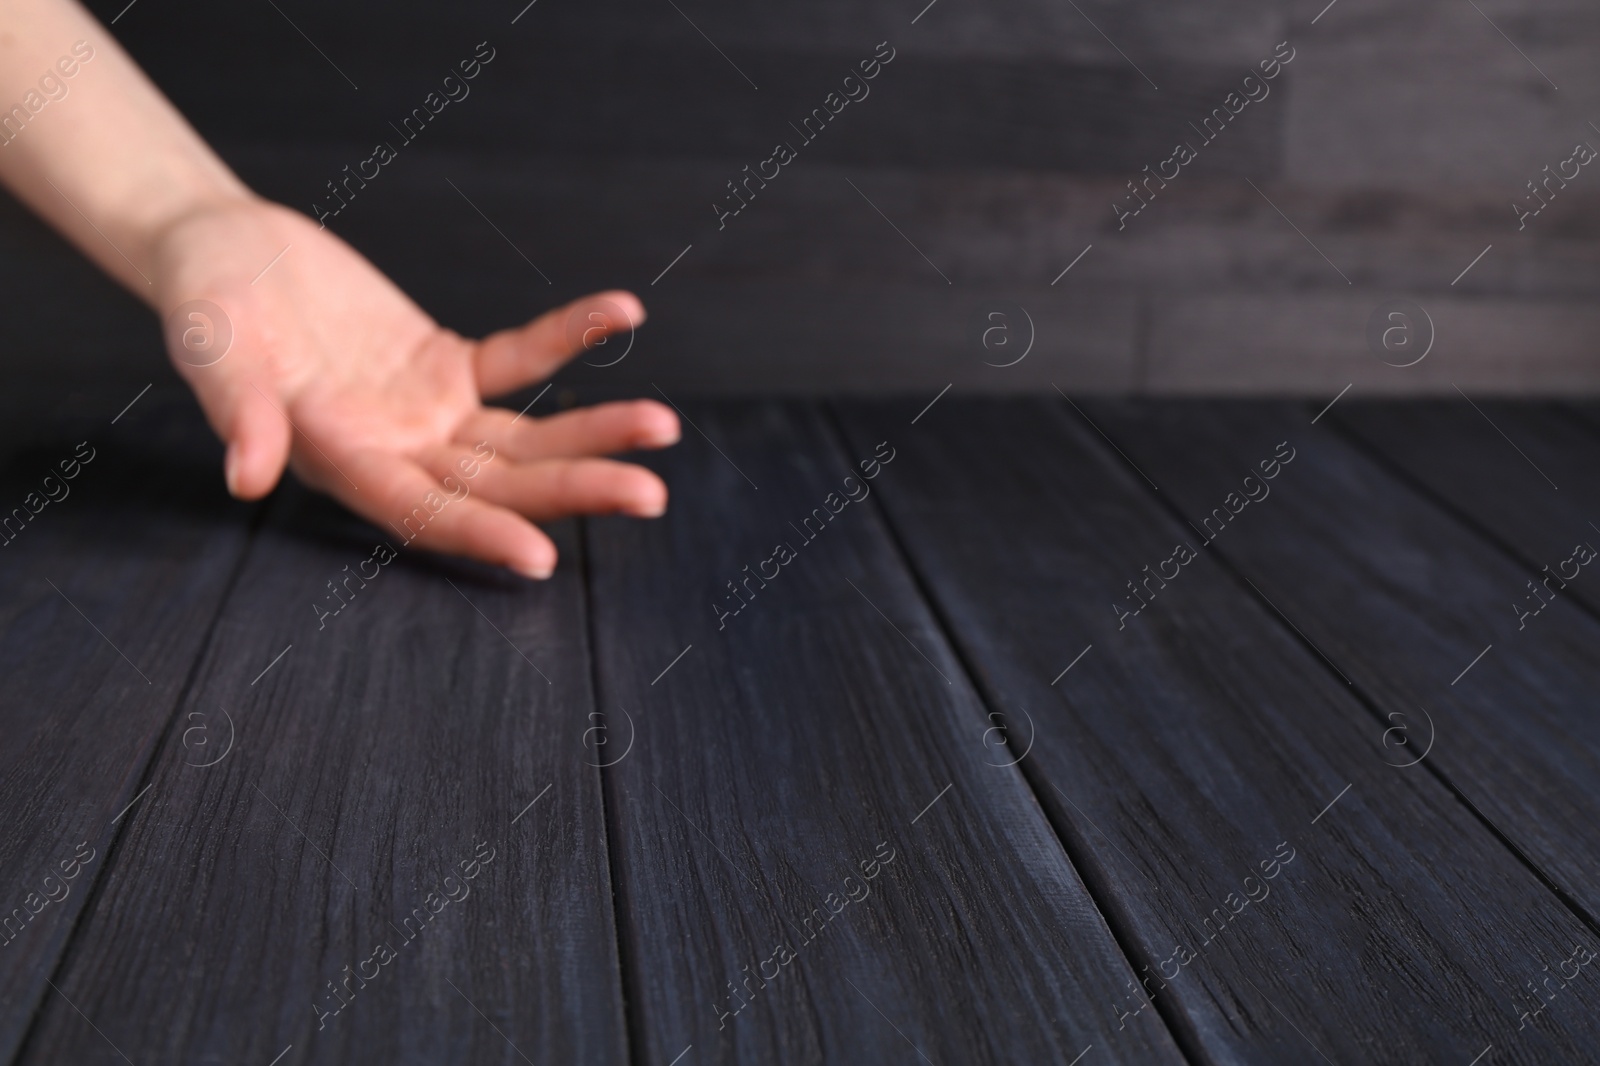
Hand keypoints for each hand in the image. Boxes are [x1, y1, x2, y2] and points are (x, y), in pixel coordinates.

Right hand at [150, 196, 677, 577]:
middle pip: (499, 485)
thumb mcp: (211, 350)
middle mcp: (398, 452)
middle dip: (574, 491)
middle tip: (651, 495)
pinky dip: (568, 337)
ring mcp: (430, 414)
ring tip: (665, 427)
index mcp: (343, 463)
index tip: (543, 557)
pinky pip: (521, 358)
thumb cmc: (207, 305)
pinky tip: (623, 314)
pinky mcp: (448, 366)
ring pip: (525, 438)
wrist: (225, 250)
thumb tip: (245, 475)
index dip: (478, 534)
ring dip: (593, 432)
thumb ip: (236, 410)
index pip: (420, 513)